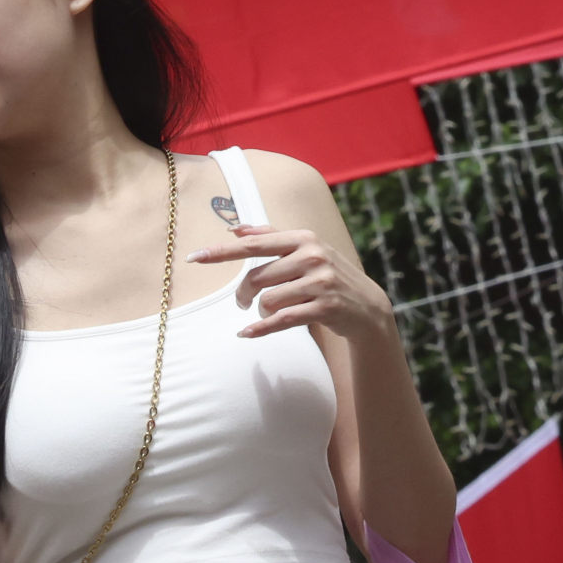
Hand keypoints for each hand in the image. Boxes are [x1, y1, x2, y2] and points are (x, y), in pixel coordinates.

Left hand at [193, 223, 396, 346]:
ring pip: (267, 300)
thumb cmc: (327, 274)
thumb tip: (235, 228)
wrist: (368, 307)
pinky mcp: (325, 308)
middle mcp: (313, 256)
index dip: (222, 252)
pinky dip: (261, 329)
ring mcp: (321, 282)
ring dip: (259, 311)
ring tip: (265, 313)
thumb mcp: (306, 249)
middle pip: (256, 277)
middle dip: (243, 294)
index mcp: (304, 239)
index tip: (194, 257)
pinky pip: (282, 320)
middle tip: (241, 302)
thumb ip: (271, 237)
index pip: (254, 244)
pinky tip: (247, 334)